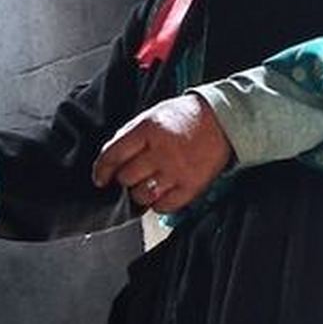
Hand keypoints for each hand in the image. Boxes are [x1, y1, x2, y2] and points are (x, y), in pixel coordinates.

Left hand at [91, 93, 231, 213]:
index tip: (100, 178)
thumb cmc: (183, 118)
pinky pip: (163, 206)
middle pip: (126, 178)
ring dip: (139, 192)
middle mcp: (162, 151)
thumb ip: (129, 136)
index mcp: (148, 130)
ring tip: (147, 183)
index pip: (113, 155)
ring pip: (142, 195)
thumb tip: (109, 160)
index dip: (102, 170)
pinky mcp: (192, 187)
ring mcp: (177, 171)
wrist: (222, 121)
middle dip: (123, 179)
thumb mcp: (152, 116)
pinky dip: (157, 203)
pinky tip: (161, 192)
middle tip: (131, 175)